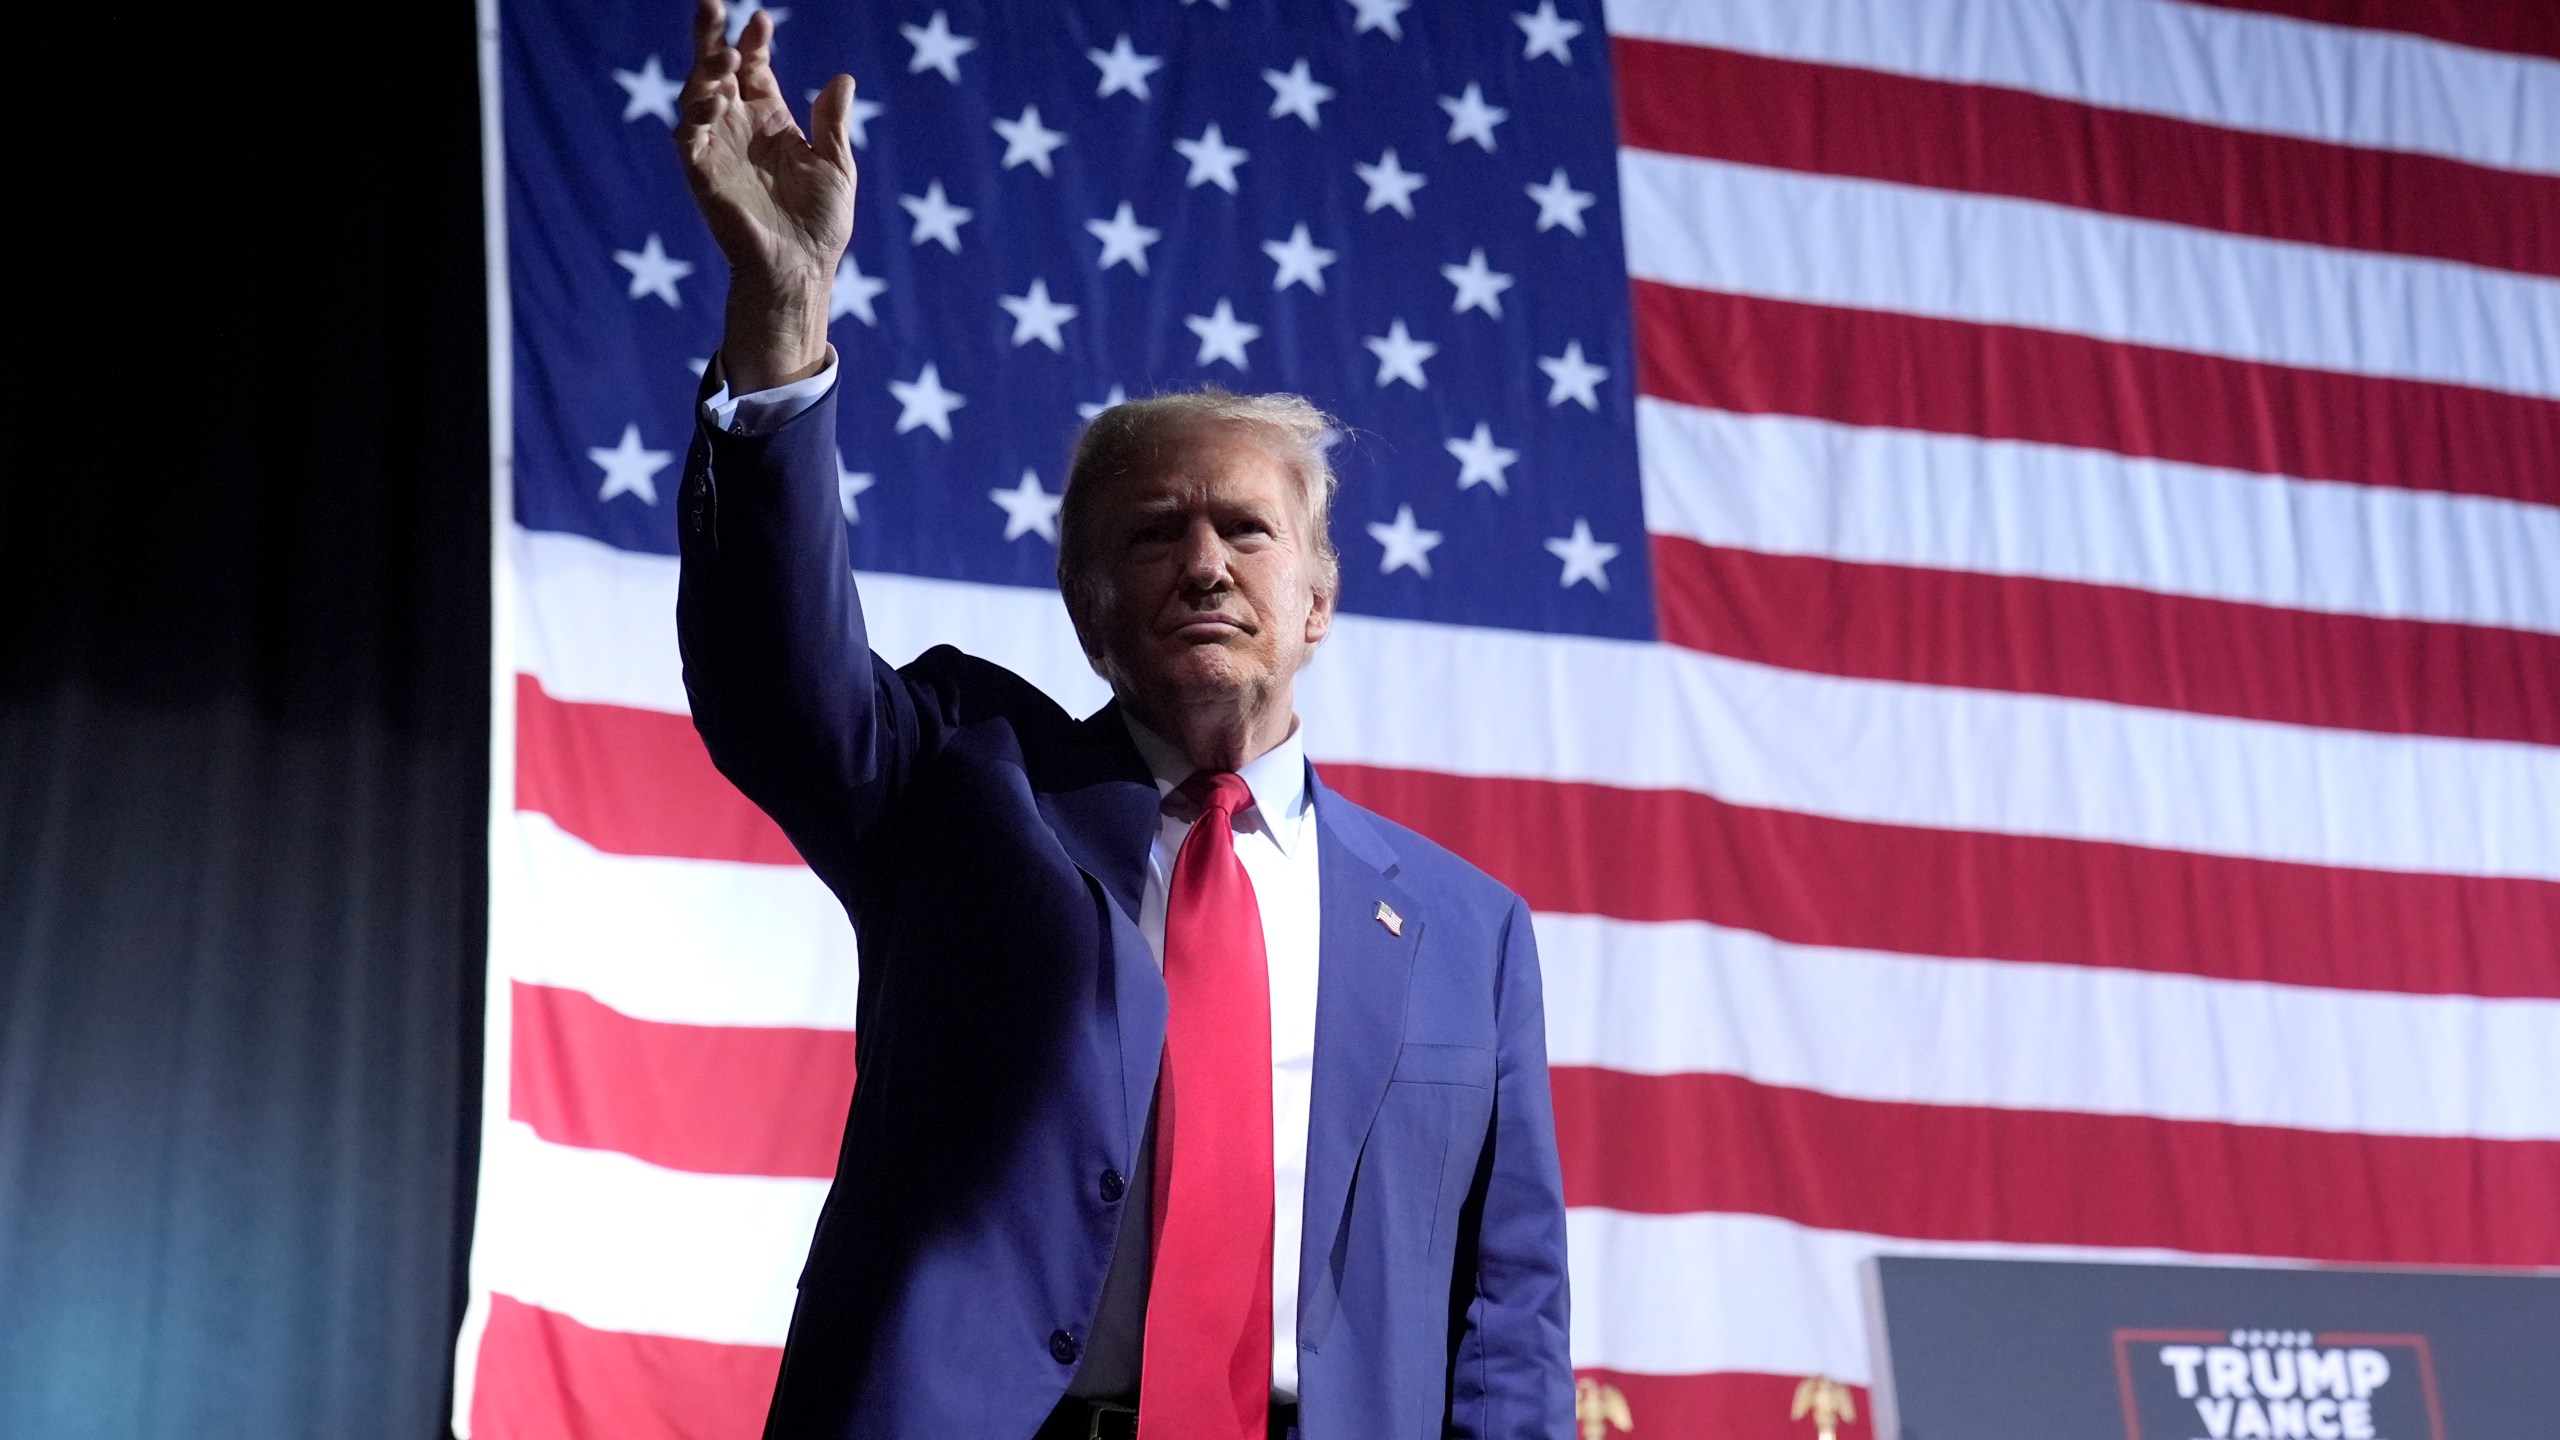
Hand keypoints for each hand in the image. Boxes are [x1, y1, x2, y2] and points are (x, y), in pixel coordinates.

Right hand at [675, 0, 855, 389]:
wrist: (801, 269)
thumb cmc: (820, 224)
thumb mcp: (836, 166)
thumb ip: (832, 123)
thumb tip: (842, 78)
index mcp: (771, 121)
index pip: (755, 69)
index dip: (754, 41)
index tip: (762, 19)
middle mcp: (739, 128)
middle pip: (717, 69)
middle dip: (712, 35)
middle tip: (711, 3)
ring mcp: (718, 148)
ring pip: (698, 95)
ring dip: (706, 70)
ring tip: (725, 52)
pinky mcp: (702, 174)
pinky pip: (690, 135)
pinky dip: (697, 114)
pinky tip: (715, 98)